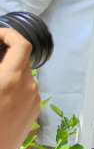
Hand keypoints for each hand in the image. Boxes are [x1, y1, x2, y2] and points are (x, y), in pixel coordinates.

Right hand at [0, 28, 40, 148]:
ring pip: (23, 77)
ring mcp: (33, 102)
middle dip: (5, 55)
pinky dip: (13, 87)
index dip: (9, 34)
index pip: (21, 45)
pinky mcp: (33, 114)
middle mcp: (29, 89)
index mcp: (12, 79)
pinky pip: (25, 93)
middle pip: (22, 61)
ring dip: (8, 72)